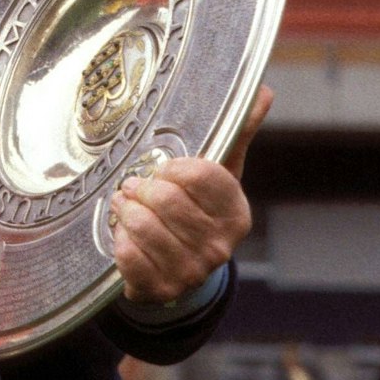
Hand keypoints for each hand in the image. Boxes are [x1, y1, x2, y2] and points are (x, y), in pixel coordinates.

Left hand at [112, 86, 271, 303]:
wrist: (176, 271)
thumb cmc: (195, 212)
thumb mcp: (217, 174)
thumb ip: (236, 133)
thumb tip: (262, 90)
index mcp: (236, 213)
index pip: (201, 175)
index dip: (172, 167)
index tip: (162, 168)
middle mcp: (220, 245)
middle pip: (166, 199)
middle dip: (141, 188)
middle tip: (133, 186)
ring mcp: (192, 270)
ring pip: (143, 225)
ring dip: (125, 211)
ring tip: (125, 206)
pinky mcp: (162, 289)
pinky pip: (127, 254)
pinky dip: (118, 239)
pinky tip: (123, 234)